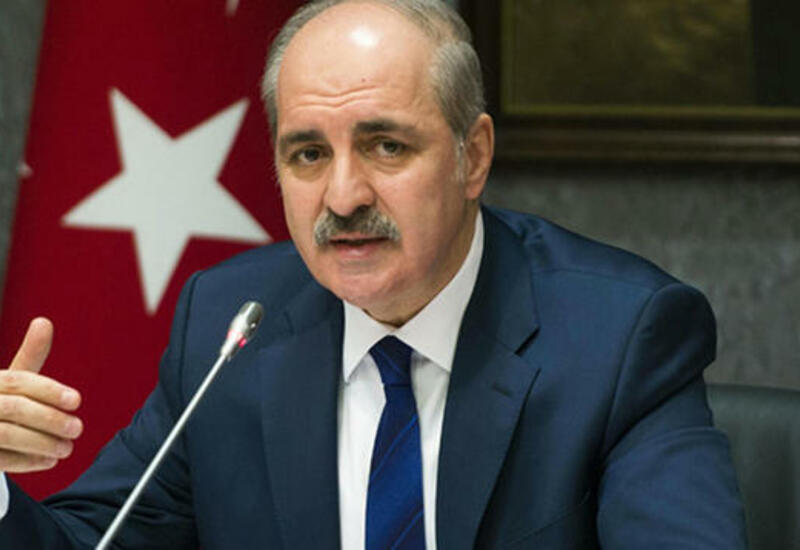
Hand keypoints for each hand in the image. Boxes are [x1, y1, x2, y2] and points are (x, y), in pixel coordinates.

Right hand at [0, 318, 82, 472]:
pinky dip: (26, 461)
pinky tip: (48, 461)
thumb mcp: (10, 379)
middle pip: (15, 408)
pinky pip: (0, 460)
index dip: (50, 390)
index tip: (77, 400)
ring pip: (7, 435)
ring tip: (67, 449)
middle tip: (78, 428)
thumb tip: (44, 321)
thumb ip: (29, 356)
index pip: (20, 380)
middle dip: (50, 419)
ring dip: (42, 443)